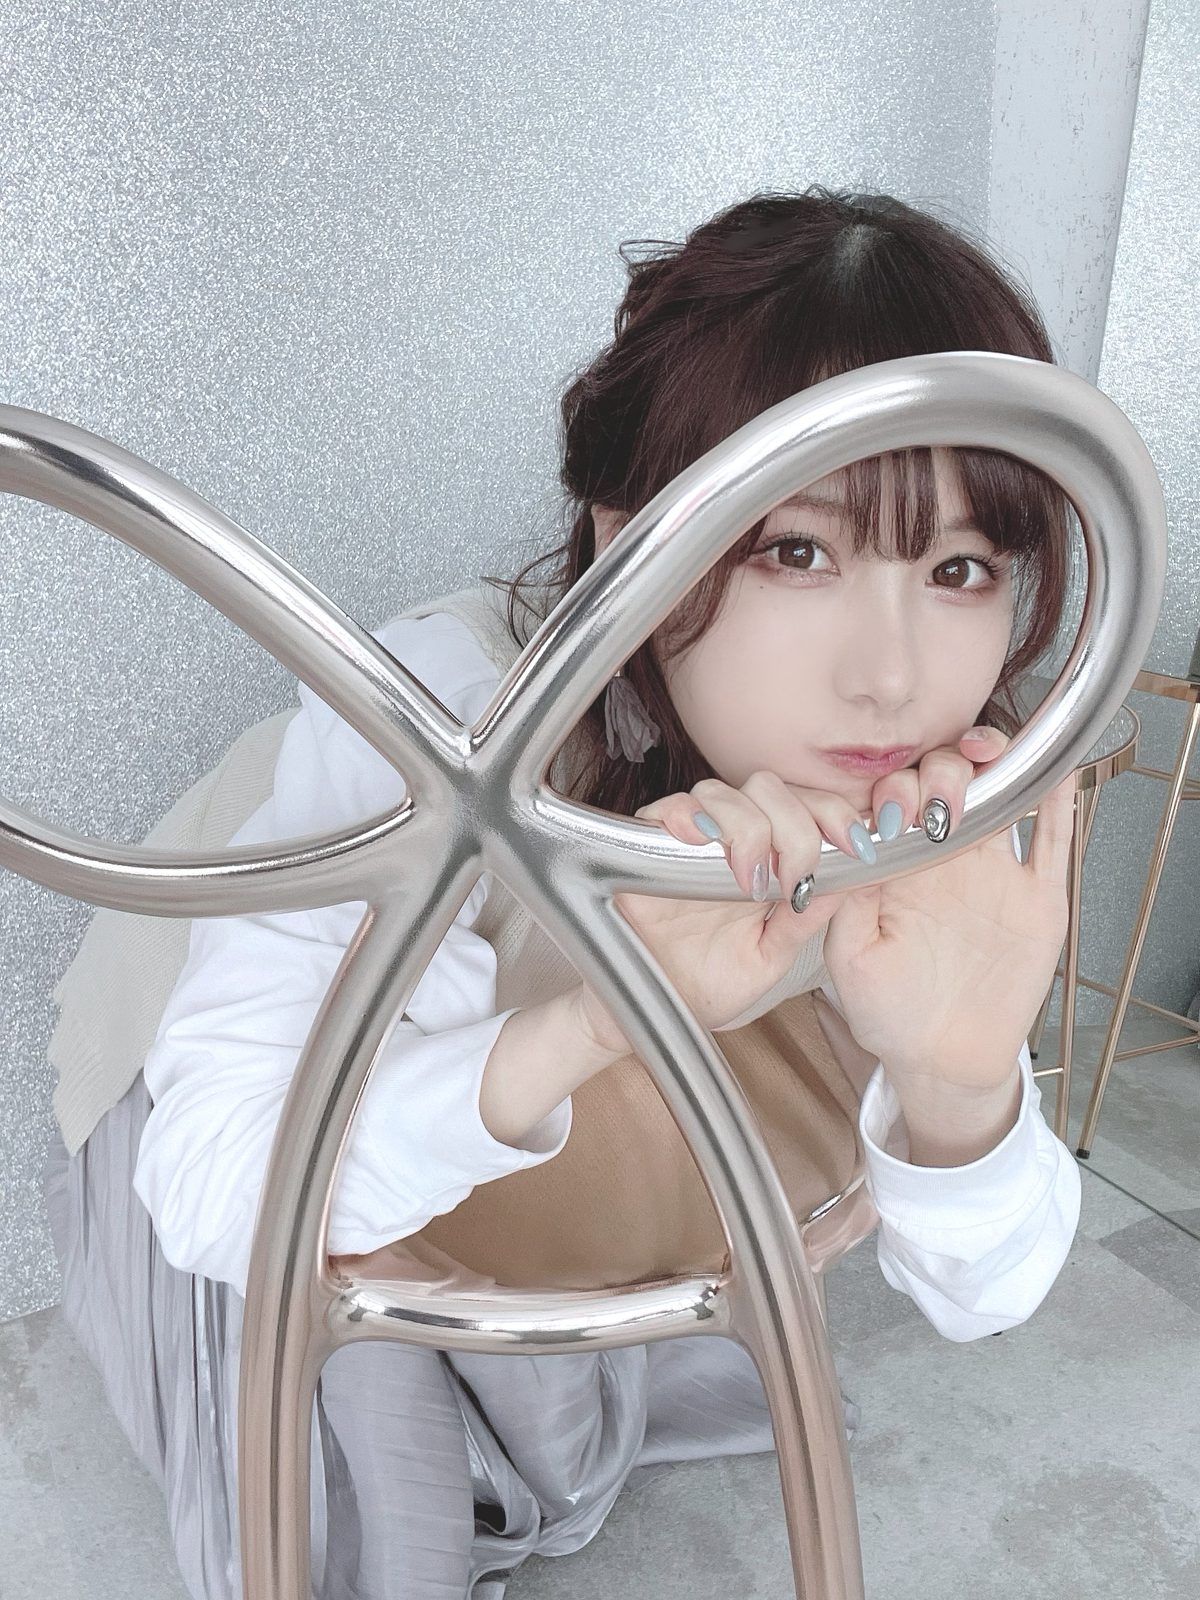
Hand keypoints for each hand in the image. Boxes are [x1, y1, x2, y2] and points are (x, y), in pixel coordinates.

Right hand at [578, 768, 874, 1050]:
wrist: (652, 1014)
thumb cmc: (708, 985)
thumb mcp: (771, 956)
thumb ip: (805, 918)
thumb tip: (849, 878)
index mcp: (768, 859)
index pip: (807, 807)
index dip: (836, 816)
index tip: (858, 849)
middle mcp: (730, 841)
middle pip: (769, 789)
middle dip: (796, 825)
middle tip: (796, 876)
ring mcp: (687, 841)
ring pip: (722, 793)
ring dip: (747, 827)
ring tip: (749, 881)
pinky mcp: (645, 848)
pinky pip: (665, 810)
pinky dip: (686, 816)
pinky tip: (701, 841)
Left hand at [824, 725, 1075, 1094]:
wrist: (946, 1060)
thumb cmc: (890, 1013)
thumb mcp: (849, 959)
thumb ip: (844, 904)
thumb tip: (847, 848)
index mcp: (898, 866)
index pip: (894, 800)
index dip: (890, 786)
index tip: (888, 808)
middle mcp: (945, 859)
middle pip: (945, 784)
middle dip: (937, 773)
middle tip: (930, 804)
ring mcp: (994, 873)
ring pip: (997, 795)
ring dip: (990, 765)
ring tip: (984, 755)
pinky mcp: (1038, 898)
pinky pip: (1053, 841)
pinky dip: (1059, 801)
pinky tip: (1056, 769)